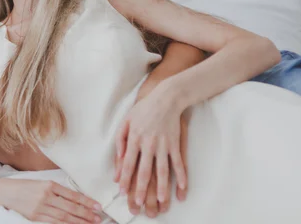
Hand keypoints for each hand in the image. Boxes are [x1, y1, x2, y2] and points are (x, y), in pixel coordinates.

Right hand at [1, 179, 102, 223]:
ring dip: (79, 221)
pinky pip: (53, 222)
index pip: (72, 195)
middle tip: (98, 218)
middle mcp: (46, 196)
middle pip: (70, 207)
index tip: (97, 206)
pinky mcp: (34, 217)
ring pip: (64, 217)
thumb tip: (75, 198)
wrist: (4, 192)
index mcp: (49, 184)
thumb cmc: (23, 186)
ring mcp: (40, 207)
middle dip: (86, 214)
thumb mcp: (41, 183)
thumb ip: (56, 190)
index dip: (86, 201)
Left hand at [114, 91, 189, 209]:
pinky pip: (178, 162)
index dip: (125, 178)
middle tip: (140, 203)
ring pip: (162, 170)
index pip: (128, 163)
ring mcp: (163, 144)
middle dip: (141, 188)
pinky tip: (182, 188)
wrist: (165, 98)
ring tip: (162, 201)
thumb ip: (120, 140)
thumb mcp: (126, 121)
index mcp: (134, 139)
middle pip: (144, 170)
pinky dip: (181, 176)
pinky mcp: (175, 143)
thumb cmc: (143, 109)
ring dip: (162, 187)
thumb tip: (118, 160)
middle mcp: (148, 144)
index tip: (122, 191)